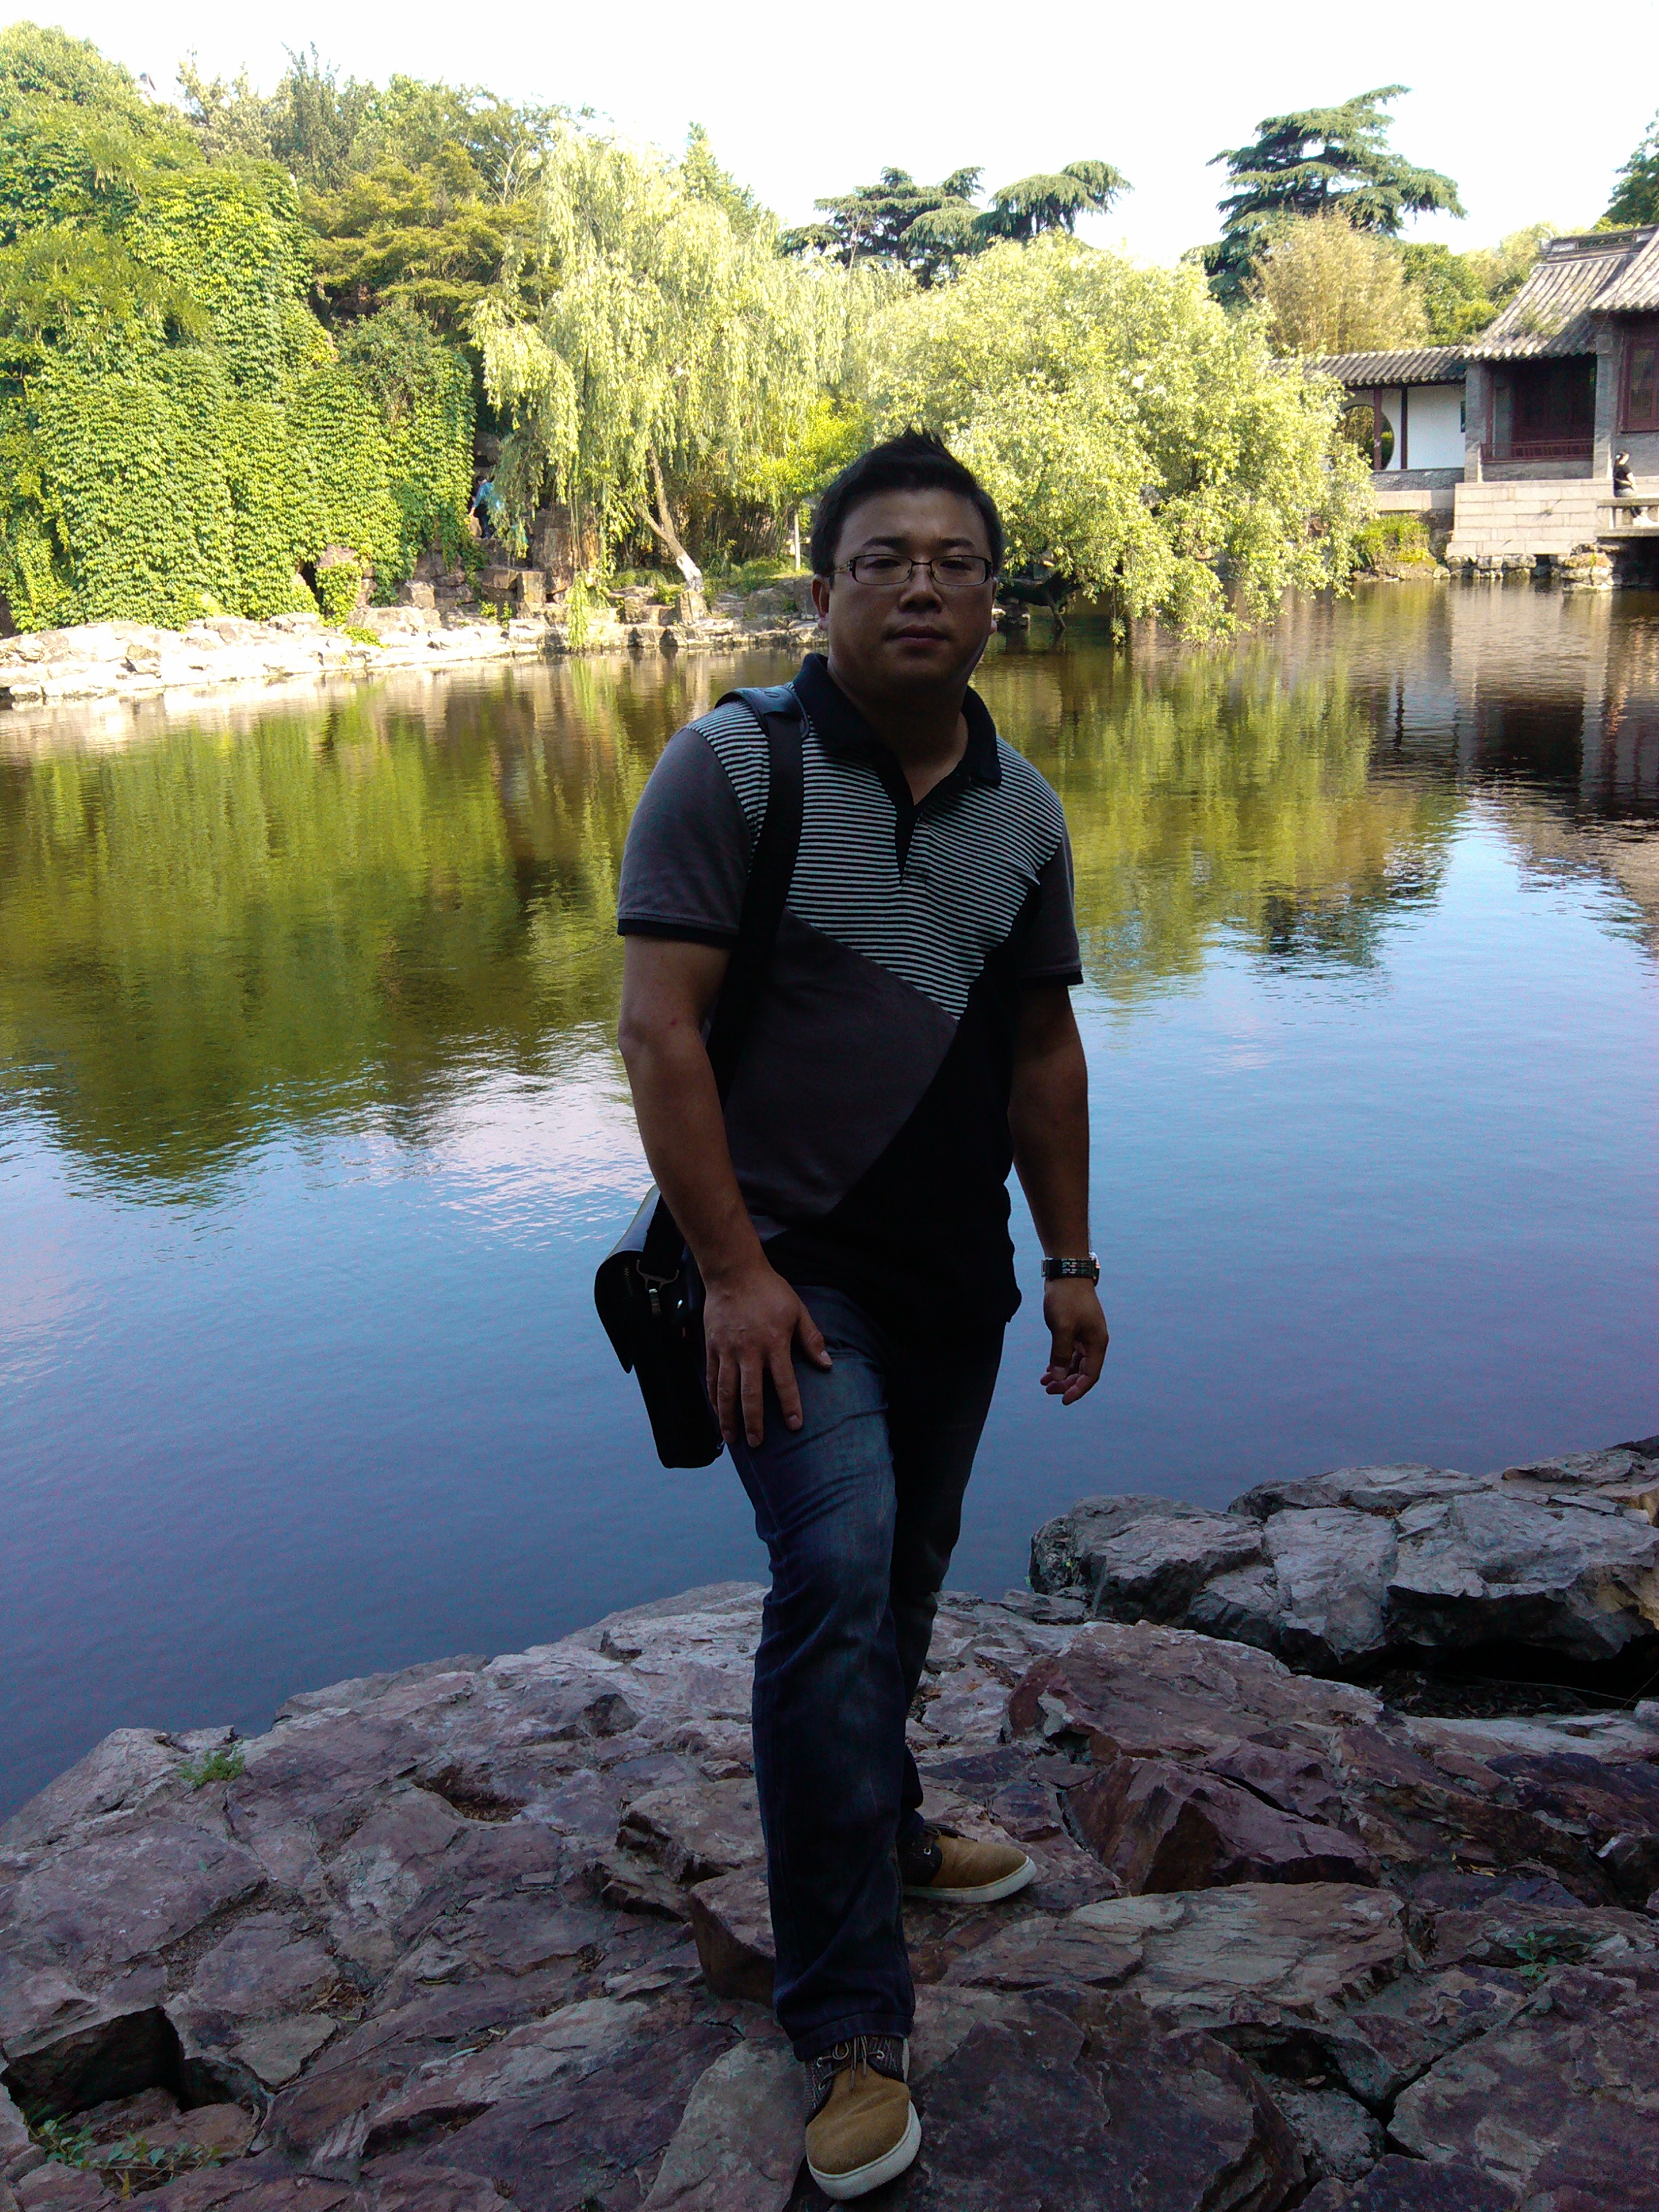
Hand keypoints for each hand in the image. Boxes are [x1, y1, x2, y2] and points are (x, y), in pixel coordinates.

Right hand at [703, 1261, 830, 1448]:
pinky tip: (717, 1412)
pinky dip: (714, 1397)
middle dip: (754, 1422)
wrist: (733, 1272)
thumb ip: (811, 1338)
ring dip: (728, 1416)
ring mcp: (727, 1350)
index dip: (790, 1405)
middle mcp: (749, 1351)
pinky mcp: (711, 1346)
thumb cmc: (769, 1290)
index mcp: (774, 1343)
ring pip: (726, 1391)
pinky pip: (712, 1377)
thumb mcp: (797, 1310)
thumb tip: (827, 1364)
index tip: (795, 1426)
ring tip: (732, 1438)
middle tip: (757, 1443)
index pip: (784, 1382)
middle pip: (750, 1394)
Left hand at [1040, 1278, 1108, 1404]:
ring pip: (1075, 1363)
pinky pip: (1070, 1352)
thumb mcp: (1062, 1327)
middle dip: (1066, 1383)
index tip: (1063, 1401)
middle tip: (1047, 1390)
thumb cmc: (1067, 1298)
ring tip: (1043, 1382)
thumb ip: (1060, 1354)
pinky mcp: (1076, 1329)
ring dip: (1061, 1374)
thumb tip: (1058, 1378)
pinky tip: (1048, 1368)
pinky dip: (1060, 1361)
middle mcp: (1094, 1342)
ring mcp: (1086, 1335)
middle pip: (1083, 1371)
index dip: (1077, 1390)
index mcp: (1097, 1343)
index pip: (1090, 1375)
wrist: (1067, 1271)